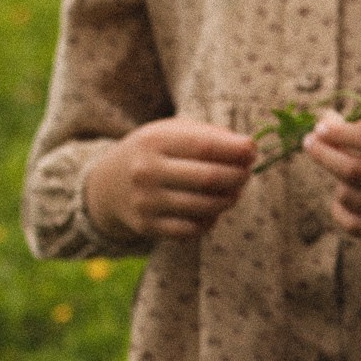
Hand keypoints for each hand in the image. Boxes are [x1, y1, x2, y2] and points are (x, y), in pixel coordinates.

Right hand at [84, 119, 255, 240]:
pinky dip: (211, 219)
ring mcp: (145, 202)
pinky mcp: (147, 227)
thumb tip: (248, 149)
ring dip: (229, 199)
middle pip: (209, 178)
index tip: (252, 150)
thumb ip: (210, 135)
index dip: (235, 150)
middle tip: (246, 173)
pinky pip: (193, 229)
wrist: (108, 185)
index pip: (205, 146)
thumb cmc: (155, 153)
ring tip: (234, 191)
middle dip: (238, 176)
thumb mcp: (172, 131)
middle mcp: (146, 171)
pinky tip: (212, 209)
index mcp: (154, 141)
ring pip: (205, 206)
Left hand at [305, 112, 360, 237]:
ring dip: (337, 179)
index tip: (322, 124)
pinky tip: (342, 195)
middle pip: (354, 171)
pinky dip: (341, 208)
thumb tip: (324, 121)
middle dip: (325, 153)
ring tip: (343, 167)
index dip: (341, 132)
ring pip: (349, 196)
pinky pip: (353, 224)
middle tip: (310, 140)